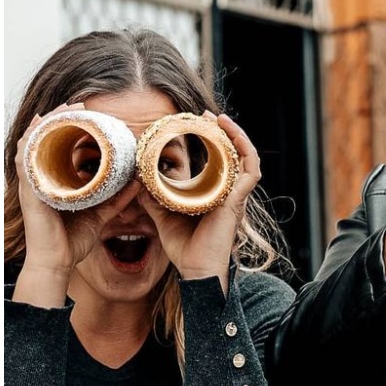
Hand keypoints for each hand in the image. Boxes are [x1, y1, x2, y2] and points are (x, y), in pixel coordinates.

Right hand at [11, 104, 142, 307]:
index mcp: (58, 182)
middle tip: (77, 103)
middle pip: (45, 140)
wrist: (57, 263)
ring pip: (33, 144)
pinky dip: (31, 142)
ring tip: (62, 108)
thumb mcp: (101, 214)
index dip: (69, 128)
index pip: (59, 148)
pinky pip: (25, 161)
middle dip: (59, 119)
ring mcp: (34, 183)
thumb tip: (138, 181)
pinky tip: (39, 128)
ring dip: (47, 124)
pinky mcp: (30, 191)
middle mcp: (43, 179)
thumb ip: (118, 198)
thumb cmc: (73, 241)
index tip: (87, 112)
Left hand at [138, 112, 261, 292]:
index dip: (213, 140)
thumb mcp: (162, 217)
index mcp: (215, 194)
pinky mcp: (238, 200)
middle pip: (233, 154)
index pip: (220, 161)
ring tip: (221, 119)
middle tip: (207, 115)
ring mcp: (236, 195)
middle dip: (223, 131)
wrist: (197, 270)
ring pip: (246, 156)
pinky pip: (250, 170)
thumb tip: (136, 182)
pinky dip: (244, 151)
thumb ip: (152, 199)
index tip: (198, 123)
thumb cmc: (185, 249)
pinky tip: (232, 136)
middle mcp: (229, 192)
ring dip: (236, 135)